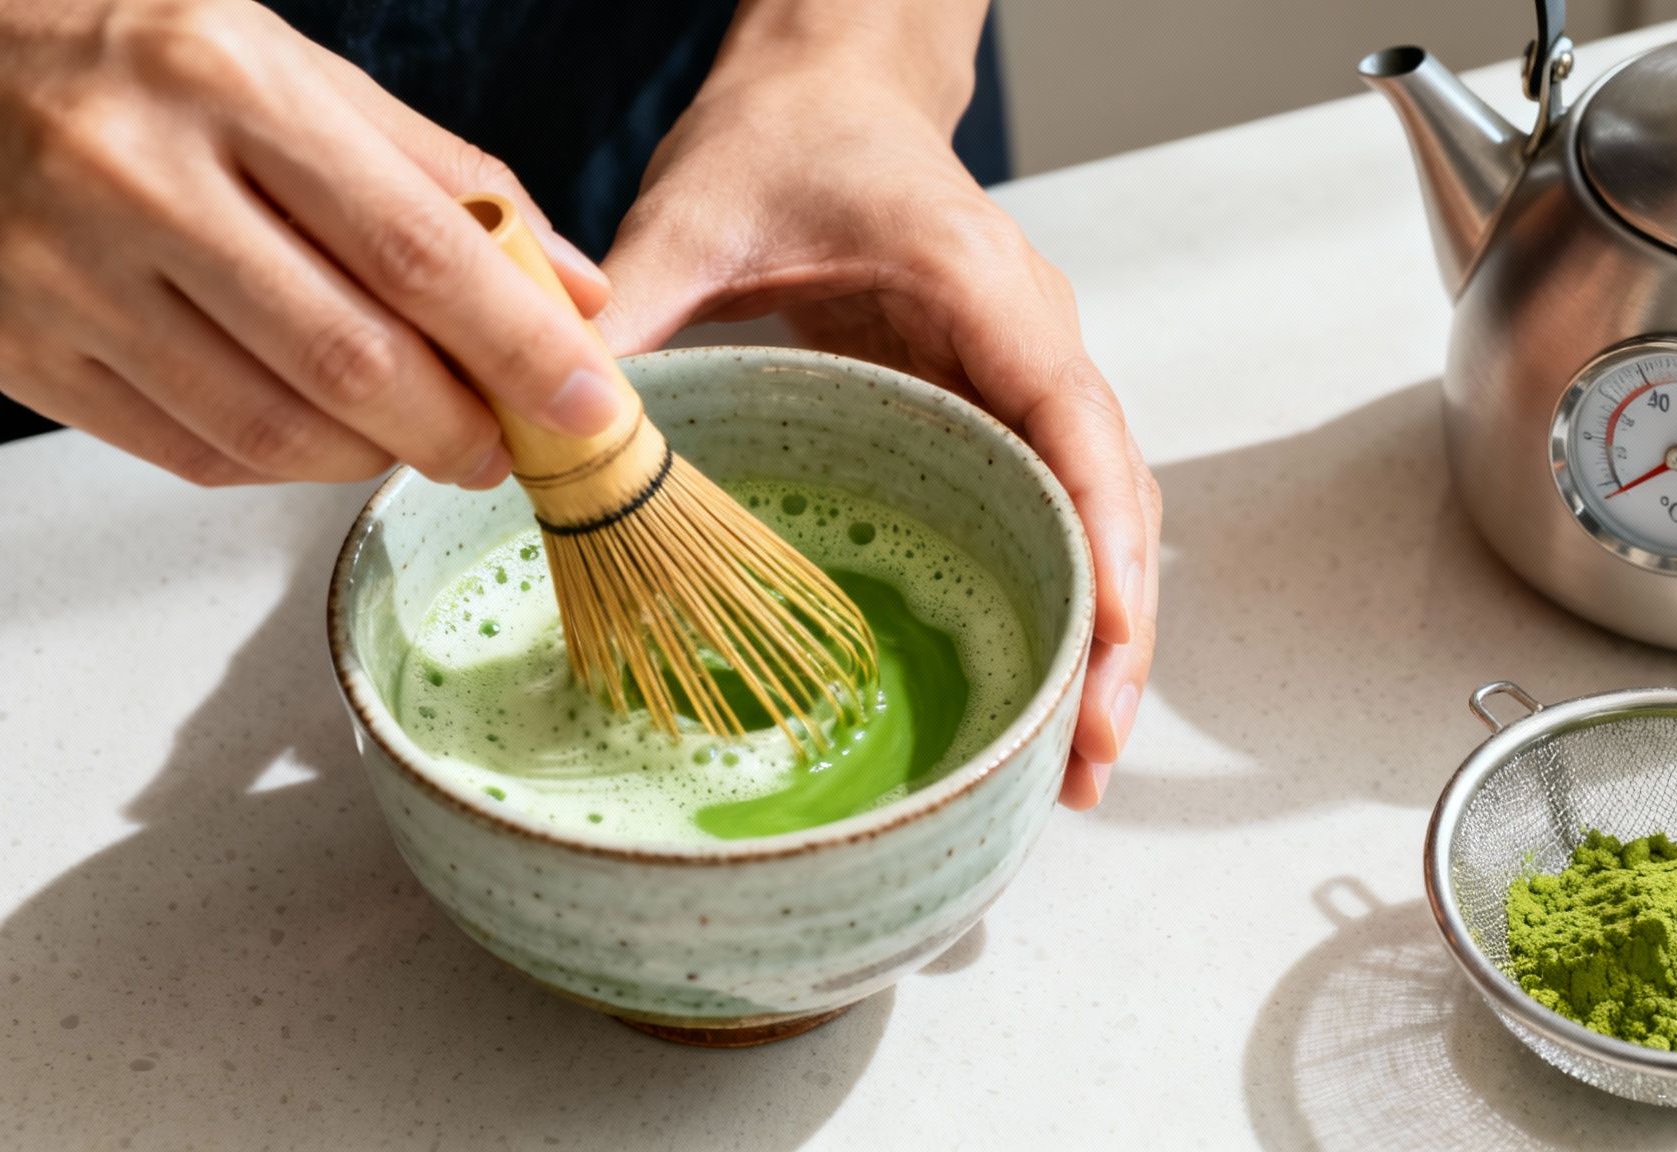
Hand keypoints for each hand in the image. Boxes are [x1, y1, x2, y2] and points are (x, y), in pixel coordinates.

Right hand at [0, 0, 620, 487]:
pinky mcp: (15, 351)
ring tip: (421, 437)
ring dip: (376, 458)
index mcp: (228, 84)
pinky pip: (189, 453)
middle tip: (508, 446)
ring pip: (271, 428)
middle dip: (458, 428)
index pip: (416, 247)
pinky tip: (323, 437)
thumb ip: (444, 176)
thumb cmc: (139, 63)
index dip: (521, 346)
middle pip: (349, 358)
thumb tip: (577, 289)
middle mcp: (136, 177)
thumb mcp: (295, 72)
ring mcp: (63, 273)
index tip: (590, 405)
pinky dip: (284, 466)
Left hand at [598, 48, 1159, 809]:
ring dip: (1103, 632)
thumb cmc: (786, 136)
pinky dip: (1062, 598)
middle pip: (1113, 493)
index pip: (1071, 416)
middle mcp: (1032, 335)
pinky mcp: (1000, 409)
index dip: (1098, 530)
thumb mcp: (693, 212)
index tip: (1107, 633)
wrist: (830, 93)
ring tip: (1076, 759)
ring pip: (1100, 514)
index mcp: (982, 284)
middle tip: (1088, 755)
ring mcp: (1028, 377)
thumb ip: (632, 312)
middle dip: (1116, 627)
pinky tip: (1040, 684)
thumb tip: (560, 432)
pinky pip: (1054, 509)